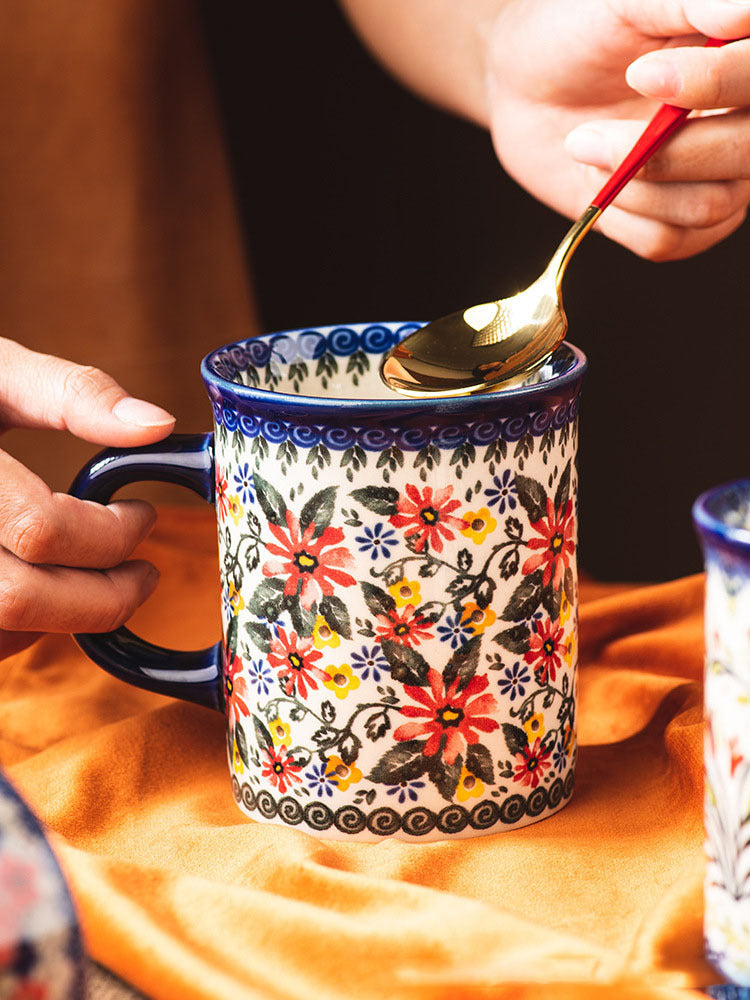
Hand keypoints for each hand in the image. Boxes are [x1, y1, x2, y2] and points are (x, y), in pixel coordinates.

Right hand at [0, 337, 174, 659]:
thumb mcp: (0, 372)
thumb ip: (75, 393)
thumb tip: (156, 425)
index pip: (41, 529)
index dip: (111, 533)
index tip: (143, 514)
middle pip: (22, 599)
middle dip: (105, 596)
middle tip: (143, 572)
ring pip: (1, 632)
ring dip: (65, 618)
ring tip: (100, 580)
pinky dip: (24, 630)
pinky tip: (46, 588)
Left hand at [485, 0, 749, 258]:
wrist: (526, 86)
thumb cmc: (578, 32)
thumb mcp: (624, 1)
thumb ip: (688, 1)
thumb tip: (743, 13)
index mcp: (744, 59)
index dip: (715, 81)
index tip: (643, 74)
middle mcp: (746, 121)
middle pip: (747, 152)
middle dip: (665, 151)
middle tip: (588, 134)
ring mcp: (721, 178)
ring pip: (708, 205)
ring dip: (631, 183)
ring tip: (584, 145)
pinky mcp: (682, 225)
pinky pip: (668, 240)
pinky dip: (620, 215)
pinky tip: (596, 180)